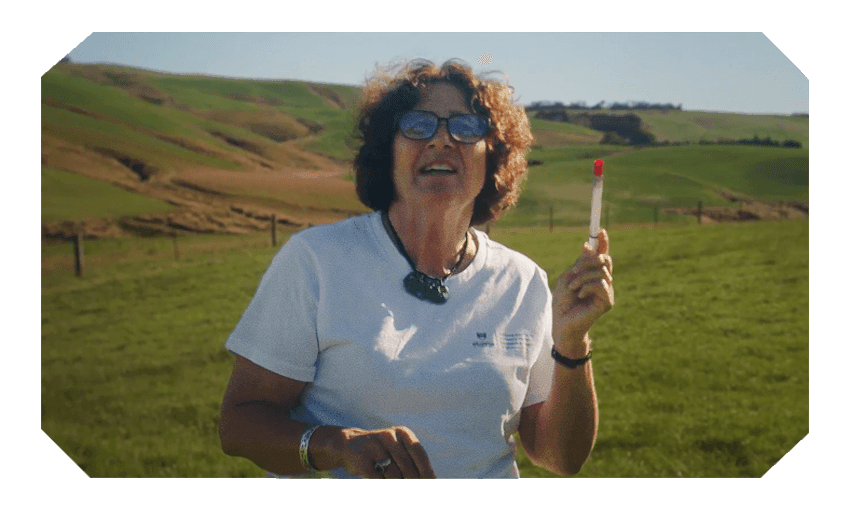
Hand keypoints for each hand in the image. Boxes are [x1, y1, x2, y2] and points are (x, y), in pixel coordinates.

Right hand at [324, 426, 436, 478]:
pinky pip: (379, 480)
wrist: (349, 445)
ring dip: (396, 484)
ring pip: (394, 476)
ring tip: (391, 479)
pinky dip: (384, 485)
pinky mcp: (362, 459)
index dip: (428, 473)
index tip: (433, 485)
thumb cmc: (382, 452)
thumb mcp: (399, 451)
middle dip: (412, 483)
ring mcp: (375, 447)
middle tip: (414, 488)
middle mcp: (390, 437)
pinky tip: (382, 481)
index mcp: (403, 433)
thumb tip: (432, 482)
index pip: (420, 455)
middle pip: (408, 469)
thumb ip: (414, 464)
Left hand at [551, 229, 613, 355]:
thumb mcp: (568, 277)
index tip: (600, 229)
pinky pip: (601, 284)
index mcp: (593, 274)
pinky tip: (579, 295)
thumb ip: (580, 263)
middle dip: (588, 261)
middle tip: (574, 270)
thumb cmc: (562, 302)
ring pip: (601, 271)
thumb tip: (588, 246)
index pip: (602, 255)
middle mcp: (603, 281)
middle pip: (604, 260)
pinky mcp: (608, 301)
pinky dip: (587, 286)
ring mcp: (607, 291)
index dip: (603, 242)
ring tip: (573, 287)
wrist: (561, 323)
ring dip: (583, 277)